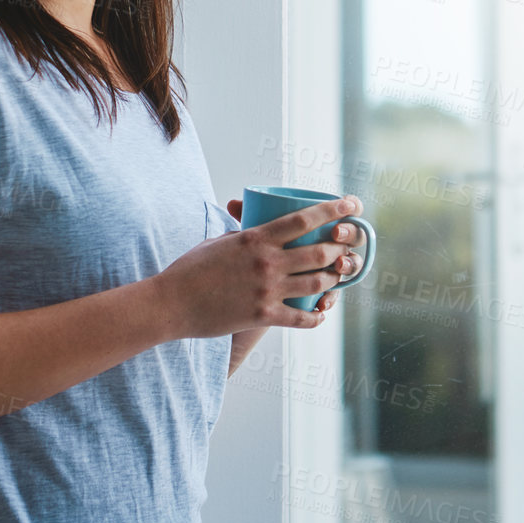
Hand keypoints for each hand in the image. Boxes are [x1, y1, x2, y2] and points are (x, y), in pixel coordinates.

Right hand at [155, 195, 368, 336]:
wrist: (171, 303)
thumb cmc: (191, 268)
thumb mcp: (221, 241)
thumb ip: (245, 237)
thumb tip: (259, 233)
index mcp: (256, 237)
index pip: (304, 219)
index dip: (333, 210)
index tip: (352, 204)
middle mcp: (267, 261)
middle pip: (319, 250)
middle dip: (342, 247)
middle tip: (348, 245)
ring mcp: (267, 290)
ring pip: (317, 283)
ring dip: (334, 279)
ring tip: (338, 275)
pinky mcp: (262, 316)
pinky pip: (300, 318)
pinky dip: (316, 316)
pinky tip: (321, 313)